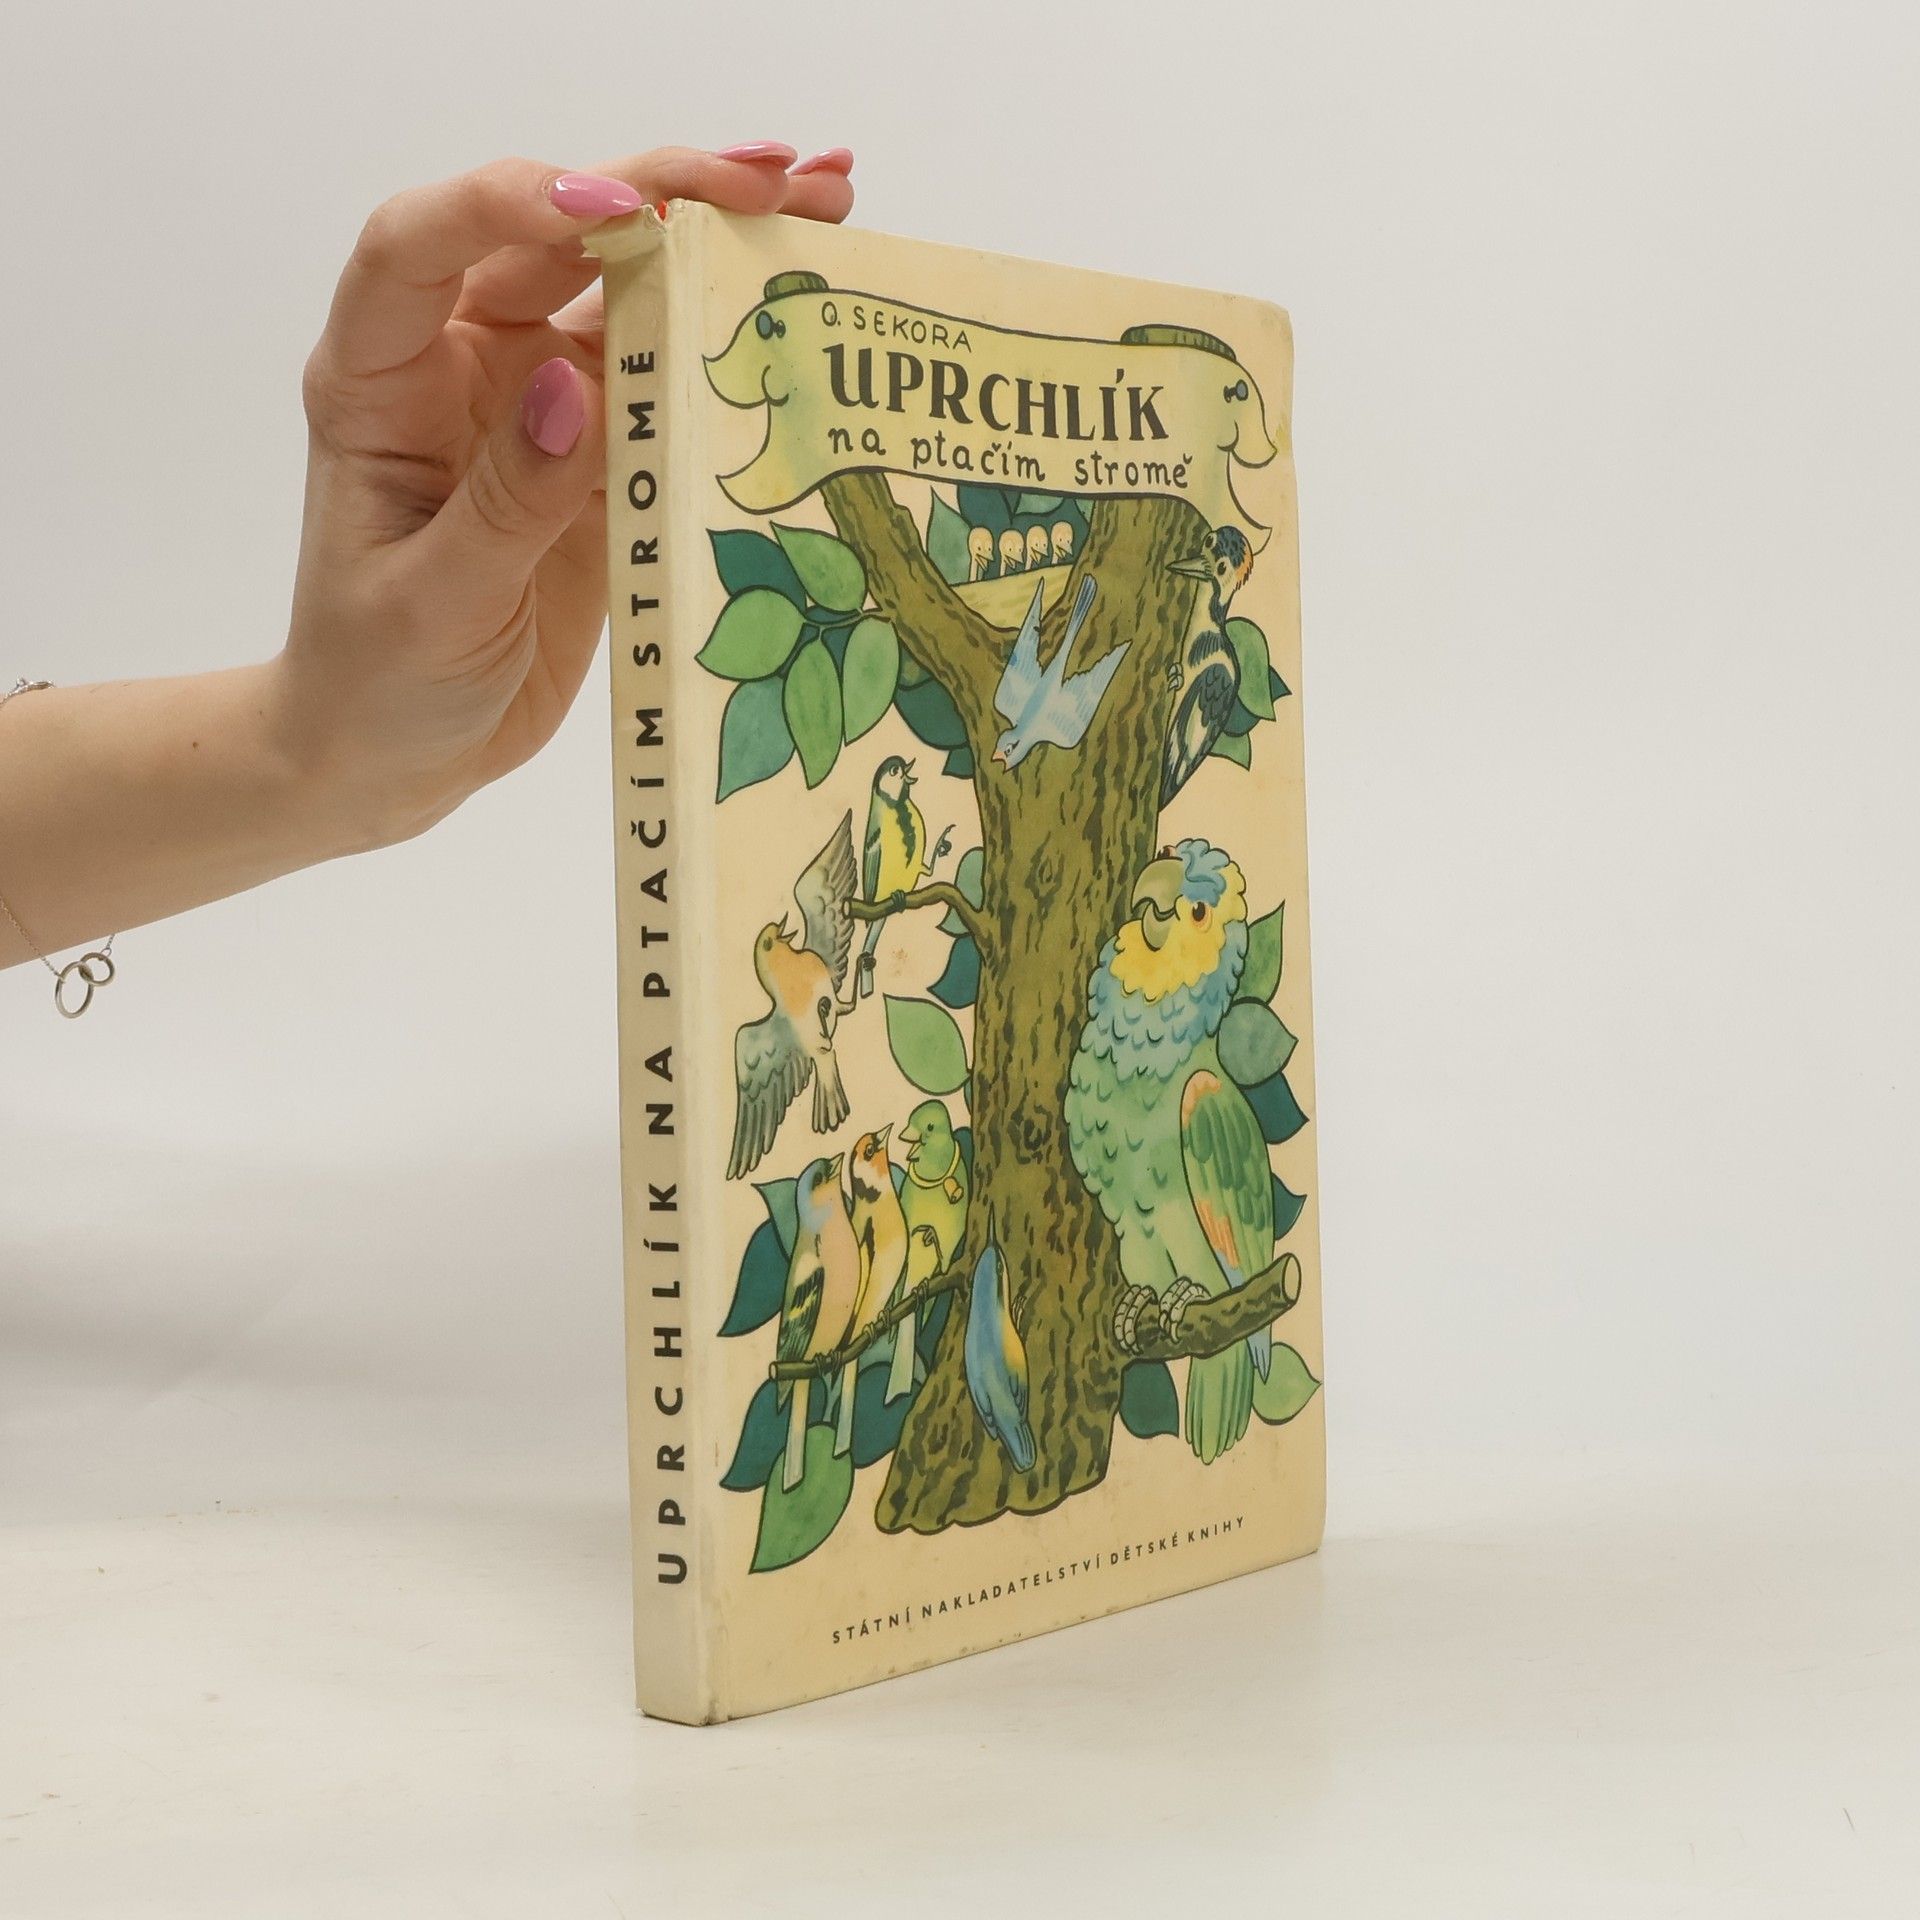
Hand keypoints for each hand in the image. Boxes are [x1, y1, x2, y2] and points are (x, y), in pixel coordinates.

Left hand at [275, 145, 854, 848]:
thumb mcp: (432, 603)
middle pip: (557, 239)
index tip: (612, 214)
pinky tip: (814, 319)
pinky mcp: (603, 460)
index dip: (511, 202)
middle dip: (663, 193)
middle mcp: (464, 364)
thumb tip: (571, 387)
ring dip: (722, 247)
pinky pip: (673, 387)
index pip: (426, 243)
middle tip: (777, 177)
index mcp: (384, 380)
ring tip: (829, 208)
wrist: (397, 755)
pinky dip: (739, 354)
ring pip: (630, 297)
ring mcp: (541, 407)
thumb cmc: (377, 679)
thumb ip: (504, 501)